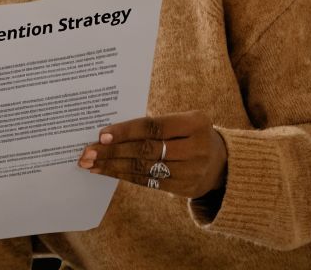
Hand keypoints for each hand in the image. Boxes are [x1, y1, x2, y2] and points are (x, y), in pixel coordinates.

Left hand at [77, 110, 227, 197]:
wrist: (223, 163)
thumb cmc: (190, 134)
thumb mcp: (182, 121)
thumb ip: (153, 125)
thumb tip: (109, 133)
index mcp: (195, 123)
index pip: (153, 127)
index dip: (125, 131)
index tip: (101, 135)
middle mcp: (197, 147)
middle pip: (146, 150)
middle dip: (112, 151)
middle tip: (87, 152)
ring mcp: (193, 171)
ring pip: (144, 168)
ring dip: (113, 167)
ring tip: (90, 164)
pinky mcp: (186, 188)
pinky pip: (149, 182)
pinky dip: (125, 176)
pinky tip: (107, 172)